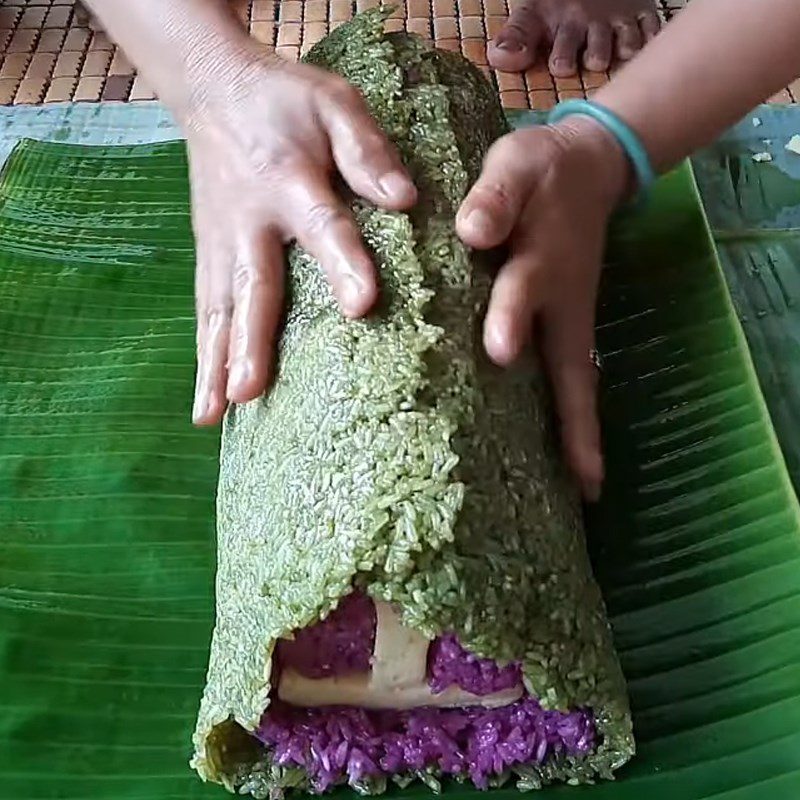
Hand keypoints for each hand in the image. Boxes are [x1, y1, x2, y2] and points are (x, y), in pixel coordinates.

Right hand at [187, 56, 416, 425]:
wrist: (215, 89)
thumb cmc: (286, 101)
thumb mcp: (334, 105)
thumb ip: (366, 148)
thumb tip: (404, 197)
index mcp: (289, 180)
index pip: (321, 225)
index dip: (342, 262)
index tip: (362, 303)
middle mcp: (249, 221)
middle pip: (252, 286)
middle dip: (251, 341)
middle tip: (251, 391)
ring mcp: (222, 244)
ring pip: (218, 310)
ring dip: (216, 363)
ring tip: (216, 416)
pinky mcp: (210, 257)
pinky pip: (207, 313)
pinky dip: (205, 357)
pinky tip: (208, 403)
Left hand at [456, 119, 629, 499]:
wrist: (585, 167)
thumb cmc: (539, 170)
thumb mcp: (516, 166)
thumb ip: (495, 195)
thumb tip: (471, 230)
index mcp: (541, 259)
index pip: (523, 290)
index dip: (511, 317)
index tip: (498, 351)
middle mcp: (562, 302)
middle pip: (573, 368)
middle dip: (576, 421)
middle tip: (585, 479)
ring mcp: (569, 318)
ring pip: (575, 380)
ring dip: (580, 431)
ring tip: (586, 487)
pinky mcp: (564, 325)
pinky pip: (569, 375)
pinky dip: (570, 414)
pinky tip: (561, 456)